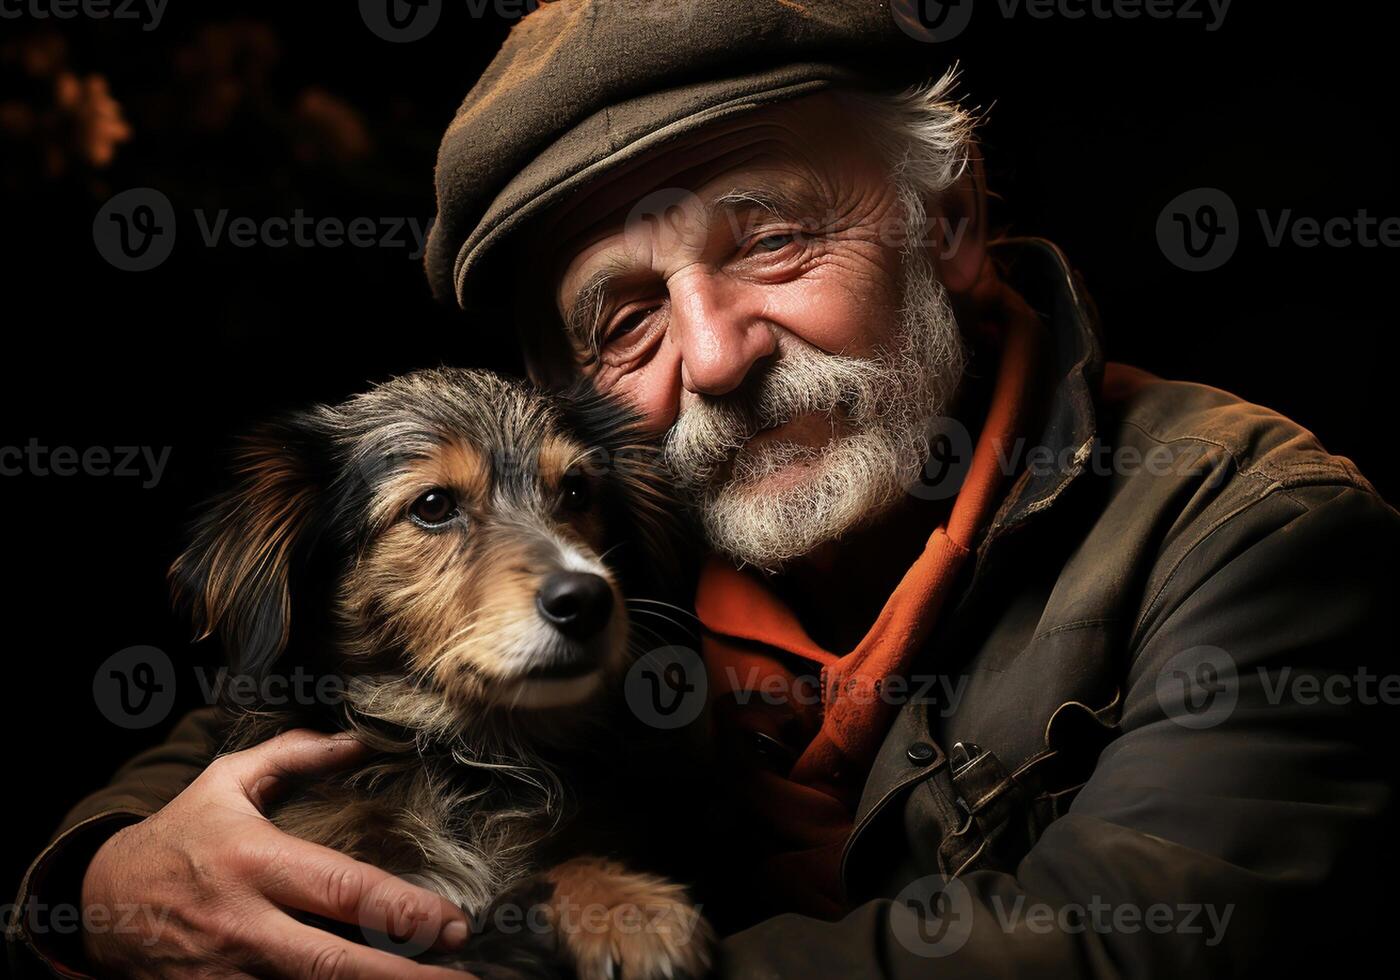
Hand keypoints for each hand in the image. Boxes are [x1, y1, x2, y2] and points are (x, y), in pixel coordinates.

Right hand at [80, 729, 475, 978]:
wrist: (97, 902)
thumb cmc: (179, 836)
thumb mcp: (226, 782)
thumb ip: (293, 756)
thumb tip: (358, 740)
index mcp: (254, 863)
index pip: (342, 889)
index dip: (402, 910)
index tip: (455, 922)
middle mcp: (244, 925)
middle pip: (332, 963)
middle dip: (402, 976)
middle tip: (463, 977)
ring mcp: (226, 974)